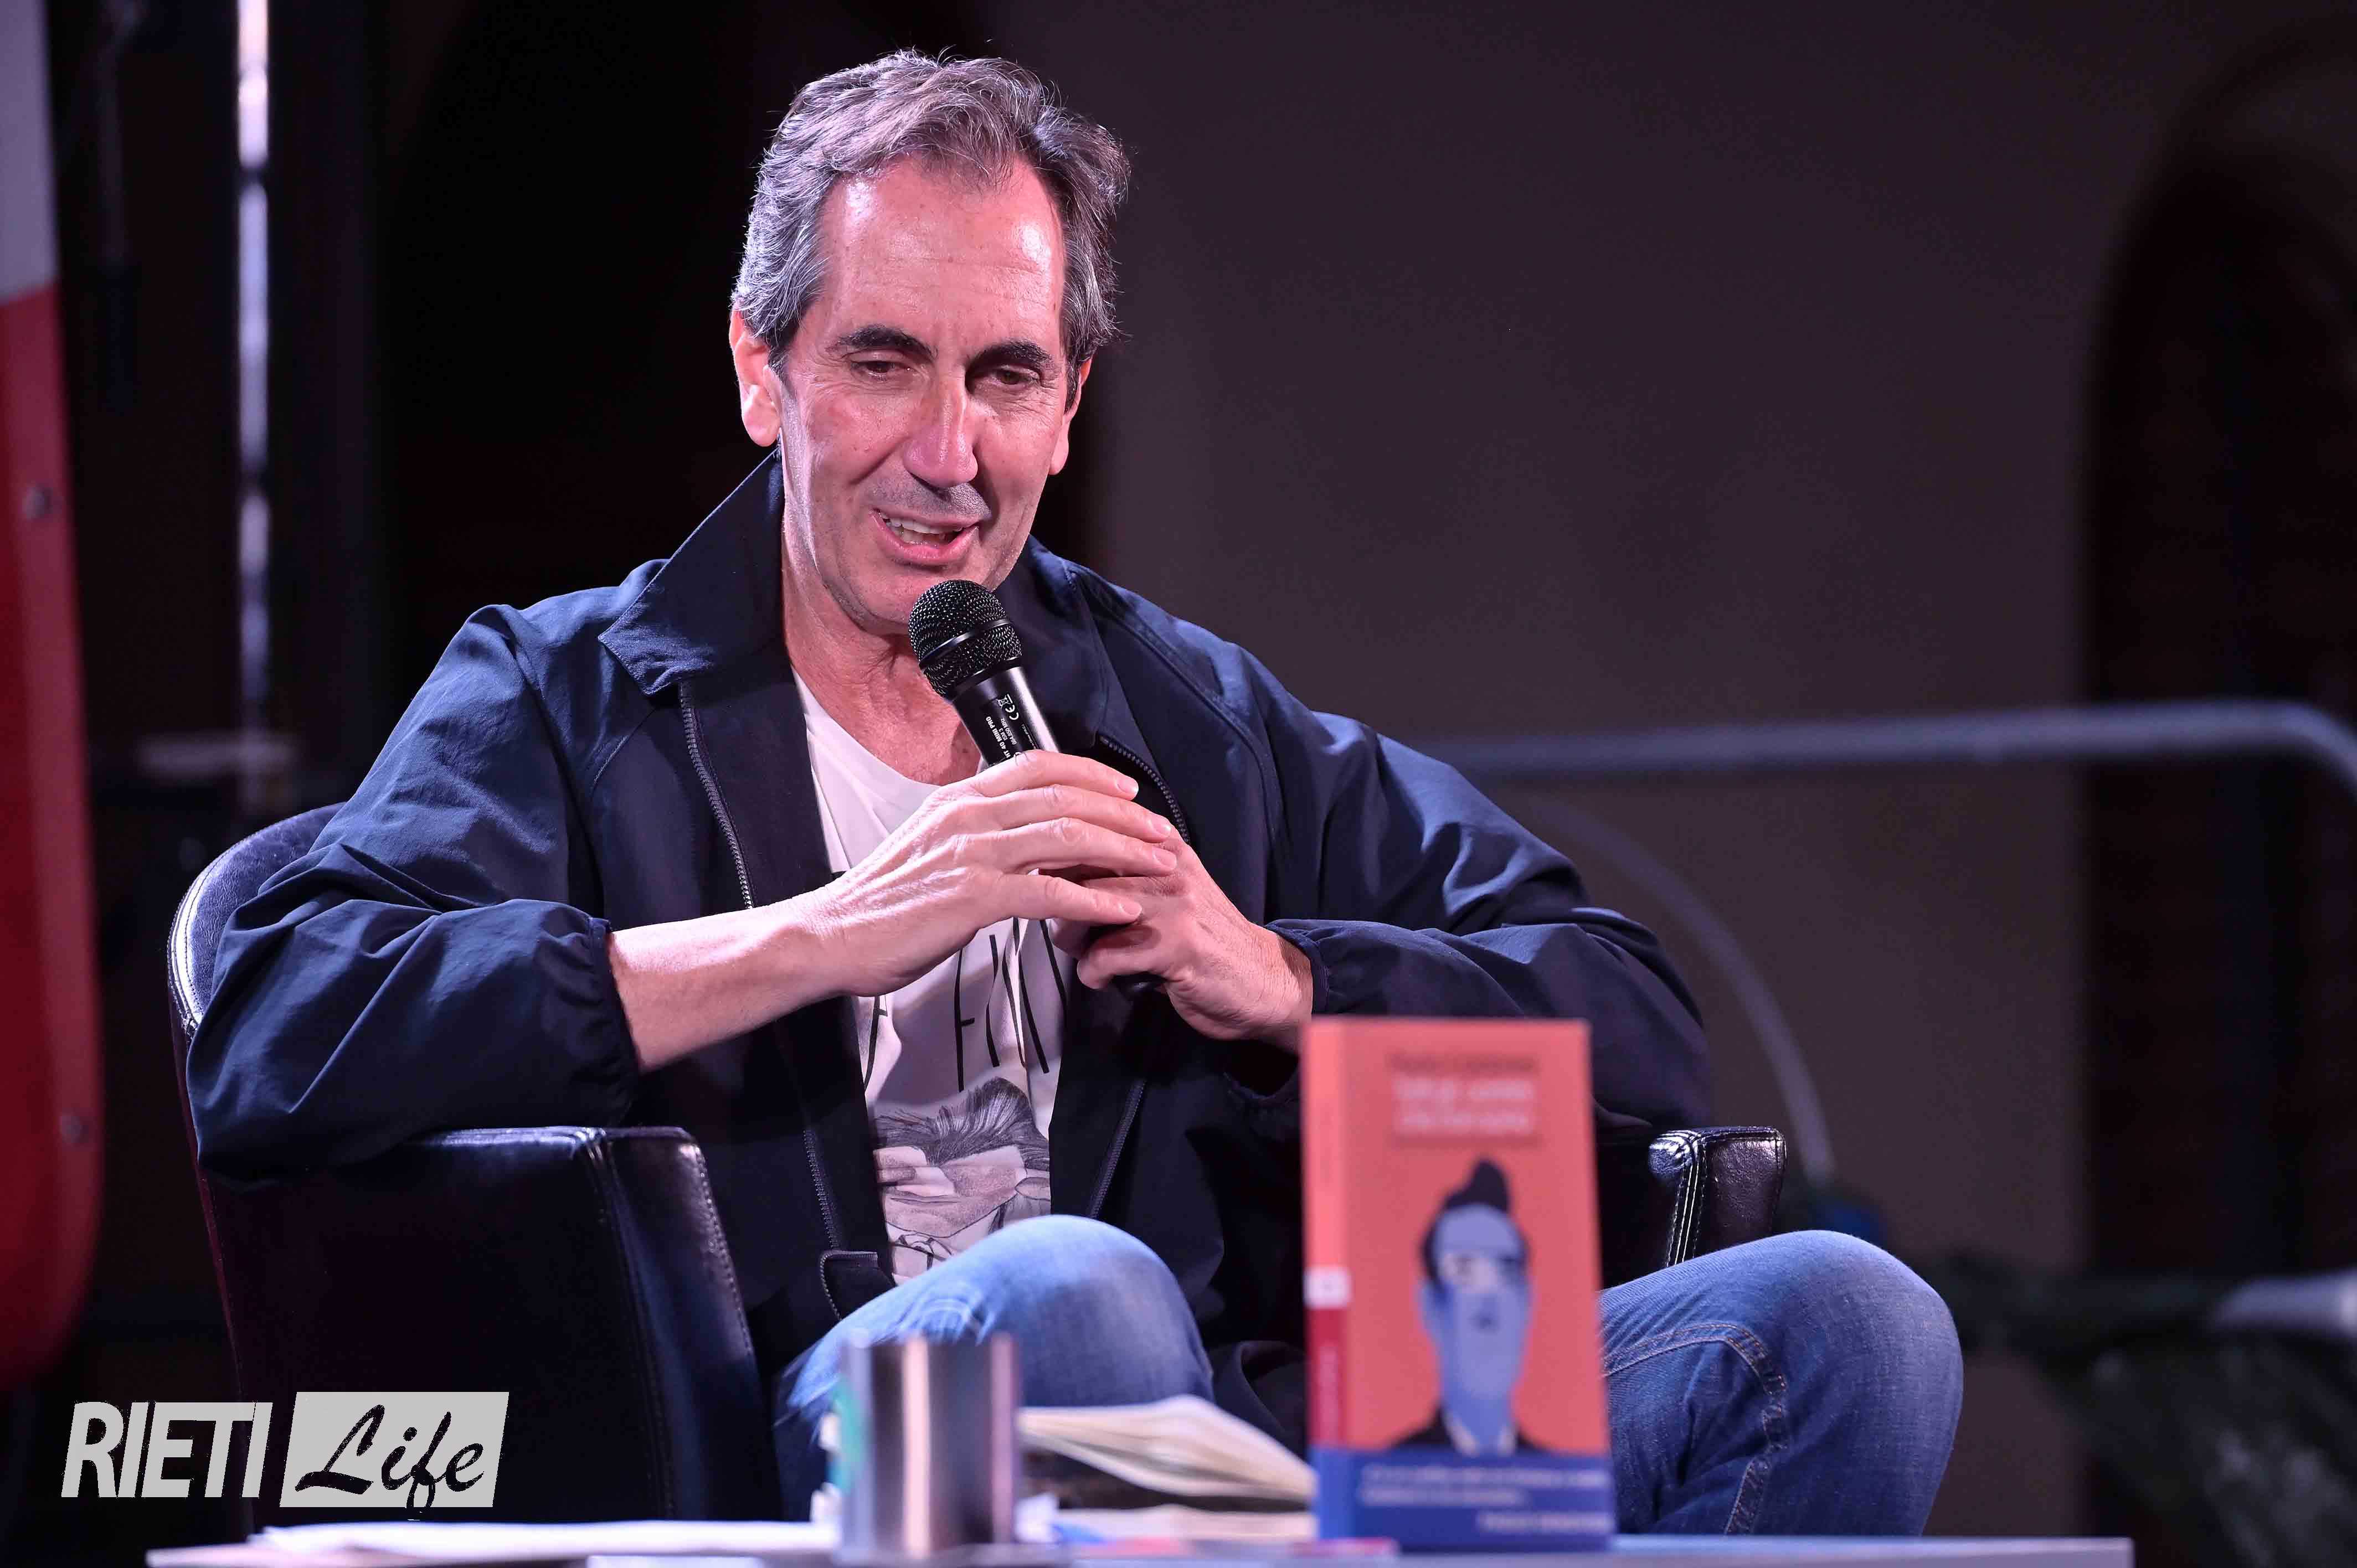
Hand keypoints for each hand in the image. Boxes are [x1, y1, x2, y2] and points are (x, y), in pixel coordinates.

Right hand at [799, 750, 1175, 998]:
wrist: (831, 936)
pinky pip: (1049, 892)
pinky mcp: (972, 898)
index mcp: (960, 800)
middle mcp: (969, 816)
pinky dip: (1093, 900)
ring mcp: (971, 854)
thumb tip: (1015, 831)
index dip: (1092, 774)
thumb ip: (974, 832)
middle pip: (1066, 799)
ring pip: (1067, 838)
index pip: (1039, 765)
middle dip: (1125, 815)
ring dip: (1123, 852)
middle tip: (1162, 832)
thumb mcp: (930, 846)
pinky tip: (1121, 910)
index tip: (1128, 790)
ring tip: (1159, 867)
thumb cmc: (882, 902)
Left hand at [1055, 837, 1313, 1048]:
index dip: (1057, 858)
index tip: (1048, 883)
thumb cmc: (1206, 942)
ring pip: (1087, 906)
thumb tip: (1060, 876)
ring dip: (1072, 938)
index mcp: (1163, 846)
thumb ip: (1126, 876)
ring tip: (1084, 954)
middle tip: (1066, 930)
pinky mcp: (1176, 944)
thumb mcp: (1170, 893)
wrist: (1264, 980)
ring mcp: (1174, 903)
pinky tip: (1104, 979)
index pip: (1091, 830)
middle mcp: (1168, 865)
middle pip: (1079, 865)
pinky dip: (1093, 973)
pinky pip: (1106, 954)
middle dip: (1058, 901)